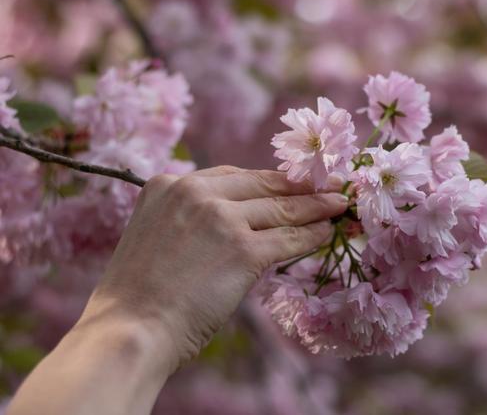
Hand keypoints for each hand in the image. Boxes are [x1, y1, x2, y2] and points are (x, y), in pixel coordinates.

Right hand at [81, 166, 346, 369]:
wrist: (129, 329)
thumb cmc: (138, 294)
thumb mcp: (156, 234)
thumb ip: (190, 216)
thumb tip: (237, 216)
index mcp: (170, 183)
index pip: (234, 174)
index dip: (269, 179)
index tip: (292, 182)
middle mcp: (196, 192)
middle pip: (263, 185)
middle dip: (301, 187)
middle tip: (329, 187)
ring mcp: (221, 218)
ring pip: (282, 209)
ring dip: (316, 208)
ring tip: (338, 207)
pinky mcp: (243, 249)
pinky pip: (289, 238)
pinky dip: (313, 236)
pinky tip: (327, 233)